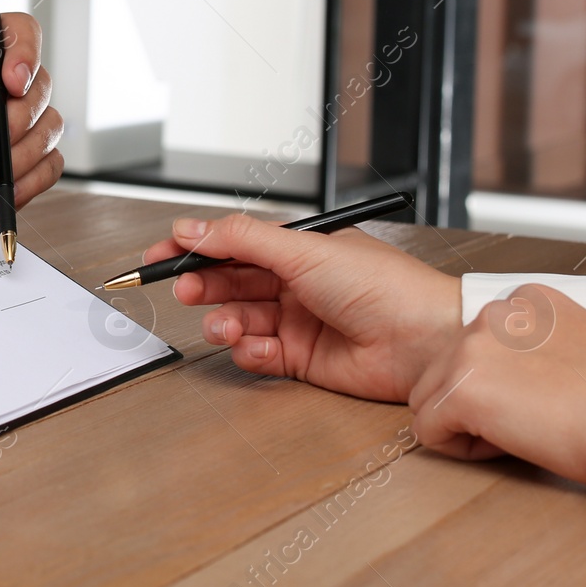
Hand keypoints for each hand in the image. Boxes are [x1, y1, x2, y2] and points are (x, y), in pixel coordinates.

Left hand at [0, 13, 61, 221]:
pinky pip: (50, 166)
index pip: (15, 32)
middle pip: (39, 84)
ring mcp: (6, 128)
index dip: (25, 51)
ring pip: (50, 126)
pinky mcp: (15, 166)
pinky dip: (29, 181)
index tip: (11, 82)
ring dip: (22, 155)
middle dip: (18, 118)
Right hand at [146, 214, 459, 401]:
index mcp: (299, 249)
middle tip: (185, 289)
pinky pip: (258, 354)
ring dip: (224, 321)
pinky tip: (259, 347)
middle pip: (230, 281)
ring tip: (226, 325)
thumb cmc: (385, 287)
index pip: (233, 243)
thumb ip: (241, 239)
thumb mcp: (303, 250)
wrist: (425, 341)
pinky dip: (250, 352)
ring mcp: (298, 321)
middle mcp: (296, 283)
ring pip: (239, 319)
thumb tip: (192, 226)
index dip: (194, 248)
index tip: (160, 256)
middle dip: (203, 285)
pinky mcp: (302, 359)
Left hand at [408, 284, 585, 486]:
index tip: (534, 398)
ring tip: (519, 433)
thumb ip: (530, 351)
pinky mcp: (463, 390)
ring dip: (464, 424)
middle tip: (523, 422)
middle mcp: (491, 315)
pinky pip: (428, 430)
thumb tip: (506, 379)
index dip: (498, 384)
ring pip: (428, 398)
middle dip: (471, 402)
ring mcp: (471, 349)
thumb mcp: (573, 349)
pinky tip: (508, 444)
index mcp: (522, 303)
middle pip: (443, 369)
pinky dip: (460, 448)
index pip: (474, 346)